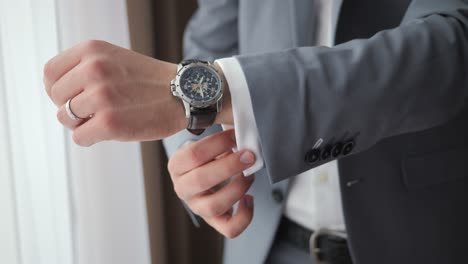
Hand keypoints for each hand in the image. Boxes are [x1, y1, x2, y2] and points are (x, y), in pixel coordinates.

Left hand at [43, 40, 186, 145]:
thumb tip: (56, 94)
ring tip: (104, 120)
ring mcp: (100, 97)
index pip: (50, 73)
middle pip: (56, 98)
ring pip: (66, 118)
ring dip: (82, 124)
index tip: (74, 97)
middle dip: (72, 107)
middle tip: (94, 111)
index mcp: (92, 50)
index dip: (59, 89)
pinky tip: (109, 131)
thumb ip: (84, 68)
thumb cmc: (150, 81)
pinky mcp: (108, 123)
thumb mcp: (114, 58)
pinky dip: (90, 139)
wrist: (184, 94)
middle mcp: (93, 69)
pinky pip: (79, 138)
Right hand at [168, 130, 255, 237]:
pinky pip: (229, 228)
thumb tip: (240, 127)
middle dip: (230, 166)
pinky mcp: (214, 221)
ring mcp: (197, 207)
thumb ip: (220, 137)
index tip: (235, 136)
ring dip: (237, 189)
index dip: (218, 144)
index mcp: (177, 165)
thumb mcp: (206, 143)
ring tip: (250, 175)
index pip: (193, 155)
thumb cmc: (207, 157)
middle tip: (248, 155)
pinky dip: (244, 216)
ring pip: (213, 206)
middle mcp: (183, 188)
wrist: (204, 174)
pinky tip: (249, 199)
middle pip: (202, 180)